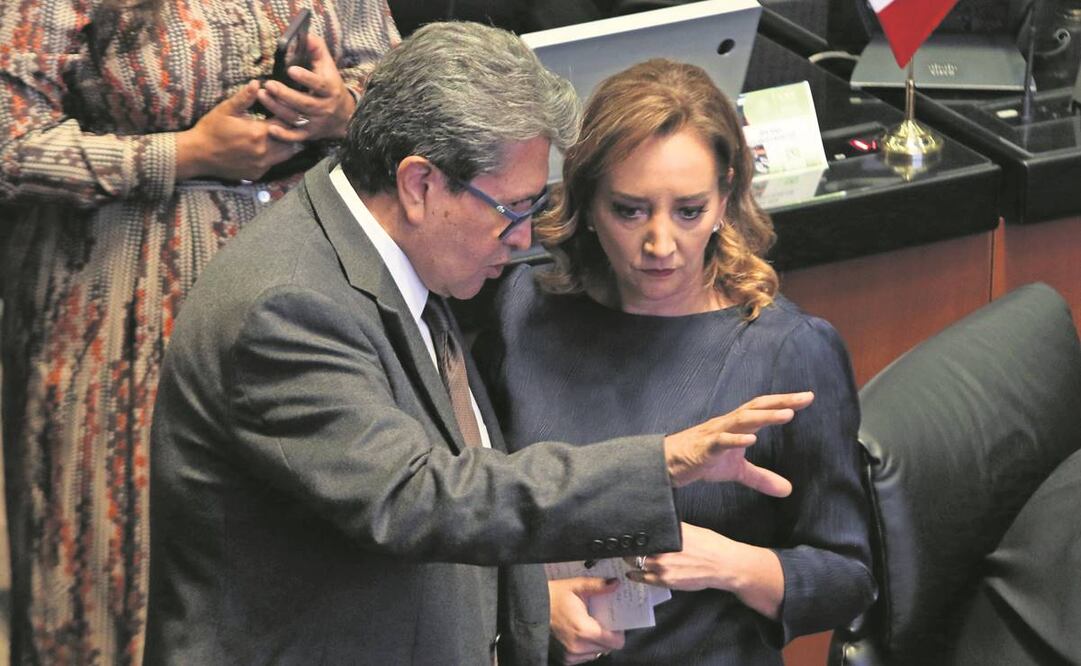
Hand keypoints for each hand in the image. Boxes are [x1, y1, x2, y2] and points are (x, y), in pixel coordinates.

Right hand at [176, 80, 302, 181]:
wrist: (197, 155)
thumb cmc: (210, 129)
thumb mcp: (226, 109)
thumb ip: (244, 97)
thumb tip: (257, 82)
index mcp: (258, 133)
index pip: (285, 122)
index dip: (288, 114)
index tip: (286, 108)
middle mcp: (264, 151)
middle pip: (290, 140)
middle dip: (290, 129)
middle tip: (287, 121)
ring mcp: (261, 165)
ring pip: (285, 154)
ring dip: (285, 143)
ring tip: (281, 133)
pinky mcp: (257, 174)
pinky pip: (273, 164)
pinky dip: (275, 155)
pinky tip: (269, 147)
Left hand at [257, 34, 355, 141]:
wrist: (344, 117)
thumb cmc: (331, 87)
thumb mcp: (329, 67)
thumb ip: (318, 50)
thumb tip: (307, 35)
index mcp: (329, 90)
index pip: (319, 84)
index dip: (306, 78)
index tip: (291, 70)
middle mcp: (324, 108)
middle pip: (304, 103)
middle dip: (285, 94)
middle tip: (269, 85)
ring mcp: (316, 123)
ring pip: (296, 118)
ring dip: (277, 108)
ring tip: (262, 96)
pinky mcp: (309, 134)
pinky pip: (296, 137)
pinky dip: (284, 135)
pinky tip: (271, 128)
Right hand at [549, 578, 624, 664]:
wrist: (529, 608)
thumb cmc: (552, 596)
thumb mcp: (576, 586)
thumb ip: (598, 586)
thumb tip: (616, 583)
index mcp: (584, 630)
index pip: (615, 643)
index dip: (618, 632)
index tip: (614, 622)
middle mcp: (578, 647)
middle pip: (607, 648)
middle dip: (607, 635)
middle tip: (600, 621)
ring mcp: (570, 655)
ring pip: (596, 653)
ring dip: (596, 642)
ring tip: (587, 626)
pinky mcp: (564, 659)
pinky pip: (584, 656)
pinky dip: (585, 647)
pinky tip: (577, 634)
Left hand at [626, 523, 730, 590]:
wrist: (723, 565)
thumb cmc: (710, 545)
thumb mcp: (689, 530)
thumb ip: (671, 527)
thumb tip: (655, 523)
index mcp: (668, 534)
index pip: (641, 532)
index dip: (630, 533)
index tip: (625, 533)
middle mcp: (663, 550)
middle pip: (634, 548)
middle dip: (628, 548)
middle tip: (623, 547)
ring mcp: (663, 566)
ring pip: (636, 563)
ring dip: (630, 561)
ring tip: (626, 559)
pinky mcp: (666, 580)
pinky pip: (644, 578)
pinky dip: (635, 575)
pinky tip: (631, 573)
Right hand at [663, 391, 813, 492]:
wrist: (668, 464)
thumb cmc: (703, 460)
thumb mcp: (737, 471)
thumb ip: (762, 478)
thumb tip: (788, 490)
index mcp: (737, 425)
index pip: (763, 408)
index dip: (784, 402)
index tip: (808, 397)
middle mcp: (728, 423)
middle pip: (756, 407)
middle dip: (781, 401)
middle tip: (805, 398)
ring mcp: (715, 434)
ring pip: (742, 420)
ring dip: (765, 416)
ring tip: (787, 414)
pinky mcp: (704, 449)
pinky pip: (720, 441)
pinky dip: (735, 439)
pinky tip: (751, 440)